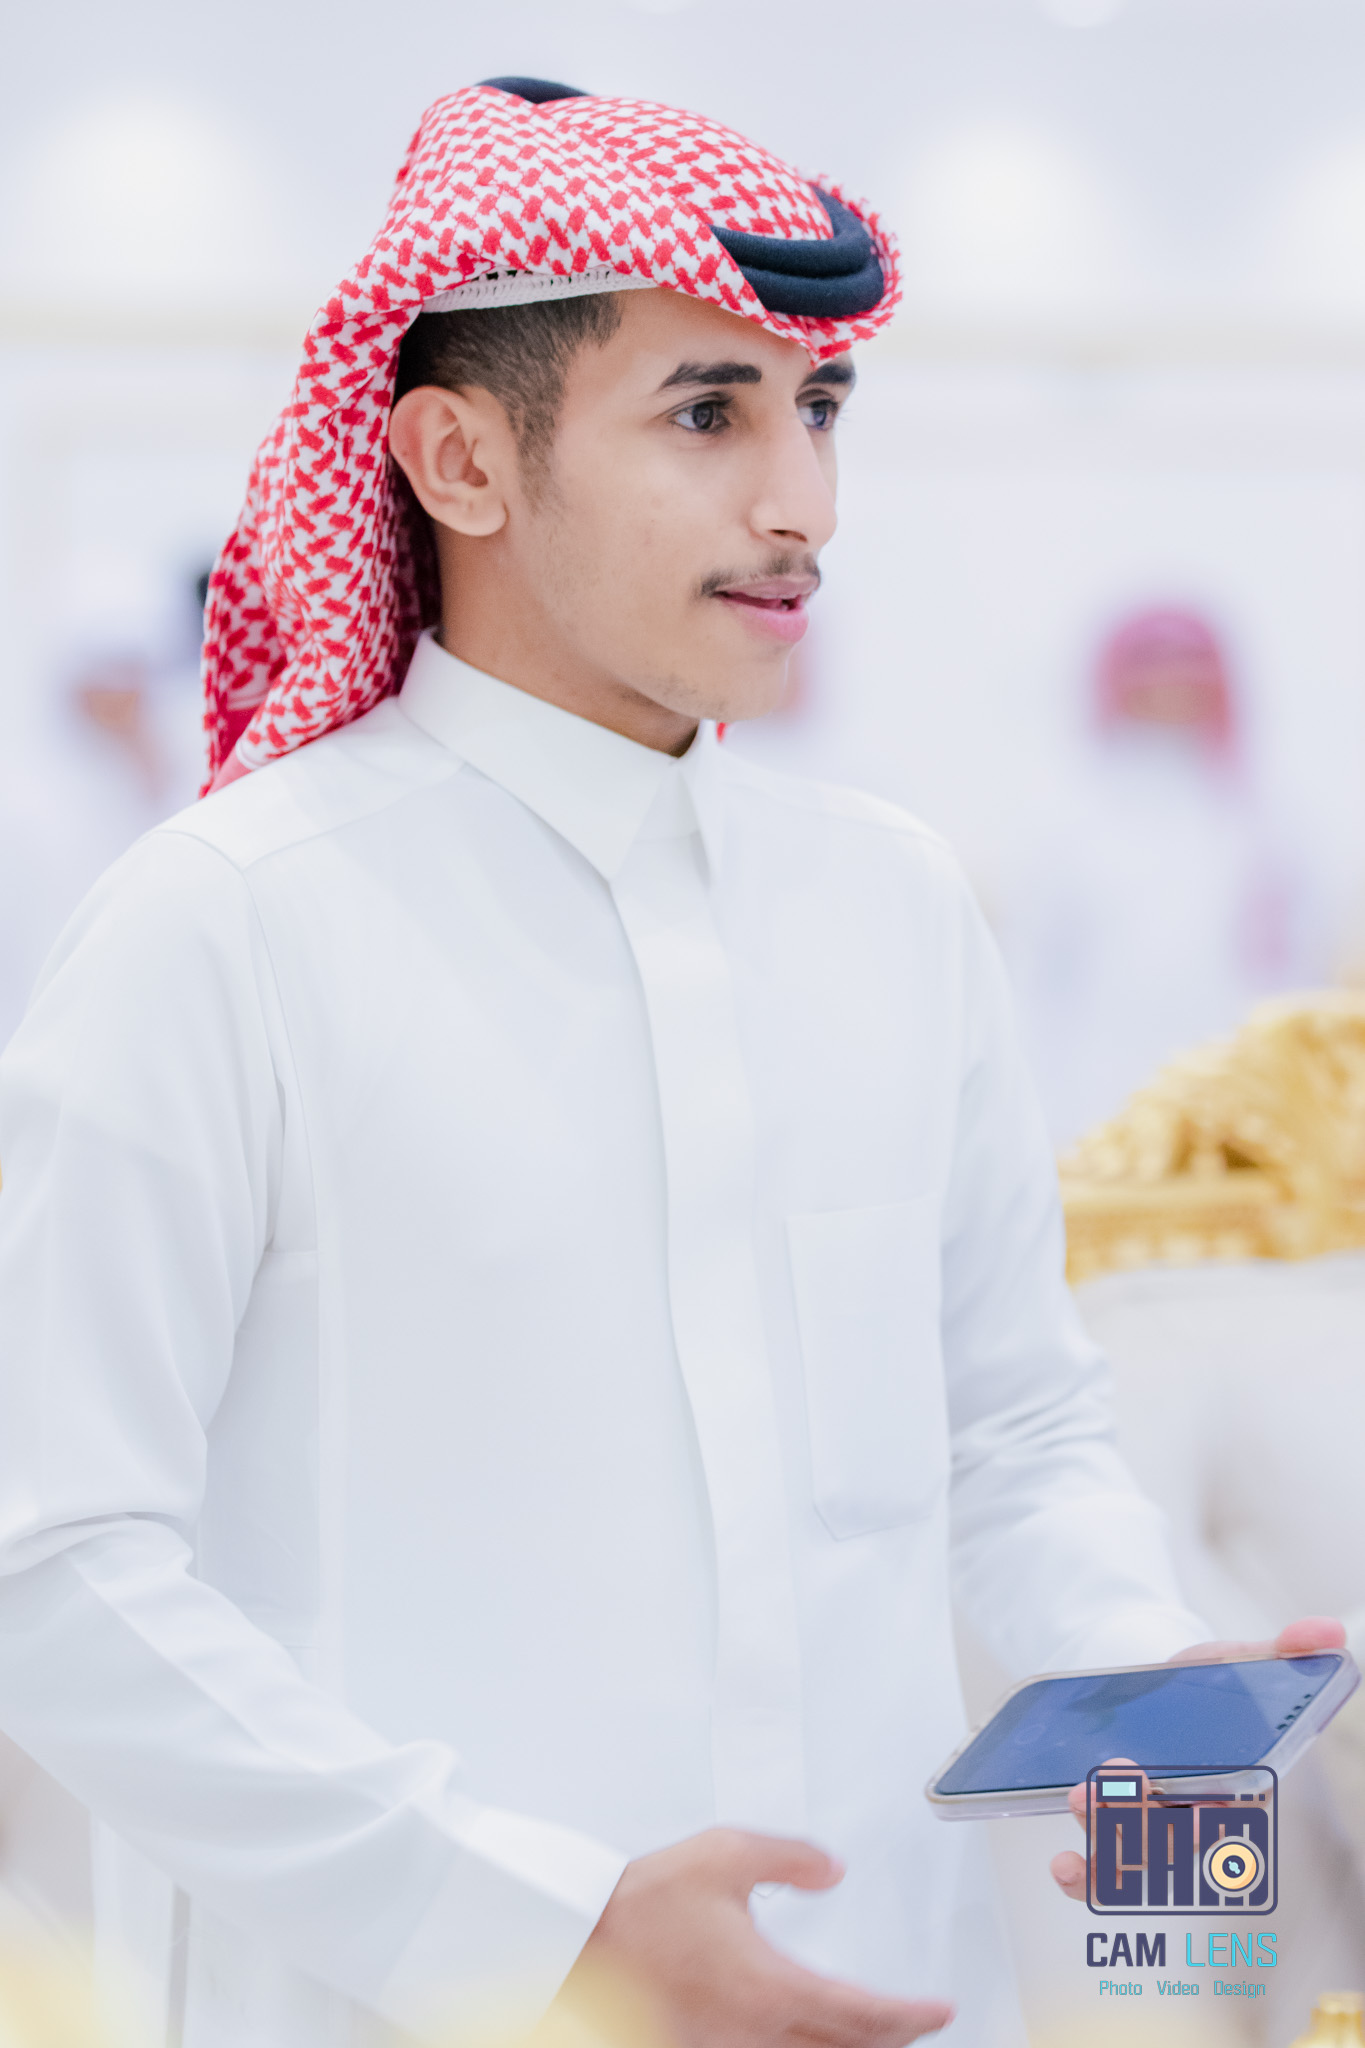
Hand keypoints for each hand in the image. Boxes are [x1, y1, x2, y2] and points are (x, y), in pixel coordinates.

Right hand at [564, 1828, 953, 2046]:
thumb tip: (832, 1870)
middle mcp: (755, 2031)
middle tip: (919, 2024)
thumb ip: (789, 1857)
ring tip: (873, 2035)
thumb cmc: (643, 1902)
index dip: (910, 2017)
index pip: (862, 2015)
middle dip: (890, 2040)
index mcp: (769, 1987)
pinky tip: (809, 2039)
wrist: (580, 1939)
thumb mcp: (725, 1855)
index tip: (939, 2011)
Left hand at [1050, 1615, 1345, 1900]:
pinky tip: (1064, 1864)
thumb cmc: (1213, 1685)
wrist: (1161, 1690)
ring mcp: (1159, 1833)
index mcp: (1244, 1790)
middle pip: (1180, 1847)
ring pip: (1140, 1861)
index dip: (1215, 1824)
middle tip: (1108, 1784)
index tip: (1194, 1807)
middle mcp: (1203, 1822)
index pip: (1239, 1824)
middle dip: (1142, 1825)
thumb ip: (1285, 1650)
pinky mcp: (1120, 1834)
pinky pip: (1105, 1877)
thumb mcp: (1243, 1661)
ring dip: (1106, 1838)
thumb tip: (1327, 1629)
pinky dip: (1084, 1879)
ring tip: (1079, 1798)